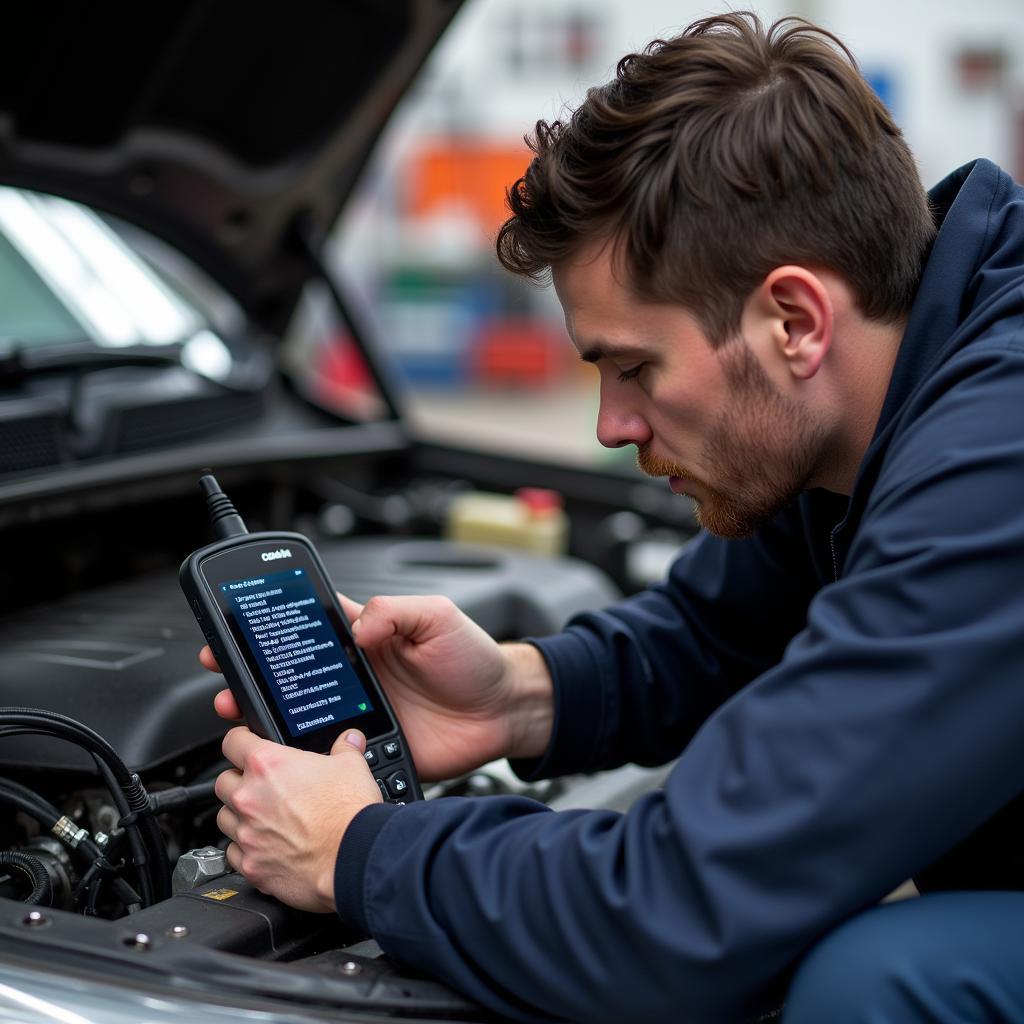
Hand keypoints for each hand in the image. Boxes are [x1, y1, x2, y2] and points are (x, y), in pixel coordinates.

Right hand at [203, 592, 552, 780]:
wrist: (506, 711)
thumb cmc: (476, 659)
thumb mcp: (437, 617)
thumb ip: (394, 611)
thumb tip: (357, 626)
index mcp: (368, 640)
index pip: (309, 630)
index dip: (272, 630)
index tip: (236, 630)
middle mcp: (357, 679)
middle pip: (292, 678)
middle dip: (252, 677)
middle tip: (225, 678)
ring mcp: (360, 716)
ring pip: (302, 719)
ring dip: (267, 718)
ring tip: (238, 714)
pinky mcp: (371, 750)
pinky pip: (330, 757)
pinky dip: (305, 758)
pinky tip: (286, 755)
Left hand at [214, 725, 380, 910]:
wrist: (353, 857)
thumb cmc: (349, 813)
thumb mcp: (352, 766)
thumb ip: (344, 748)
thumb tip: (348, 740)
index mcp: (268, 765)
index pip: (233, 741)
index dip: (241, 740)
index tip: (246, 744)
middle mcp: (249, 797)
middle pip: (223, 780)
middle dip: (239, 781)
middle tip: (263, 786)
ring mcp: (246, 834)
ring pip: (224, 817)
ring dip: (239, 815)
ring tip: (264, 817)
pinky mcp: (250, 865)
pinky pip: (233, 853)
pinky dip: (245, 848)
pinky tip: (266, 846)